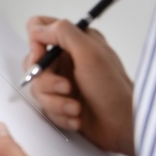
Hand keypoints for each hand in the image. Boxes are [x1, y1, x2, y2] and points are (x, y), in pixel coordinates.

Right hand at [25, 15, 135, 155]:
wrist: (122, 128)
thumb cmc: (113, 92)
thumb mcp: (90, 55)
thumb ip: (63, 33)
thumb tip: (37, 29)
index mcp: (77, 41)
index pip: (39, 28)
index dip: (34, 42)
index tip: (41, 58)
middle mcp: (68, 59)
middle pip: (33, 62)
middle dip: (46, 81)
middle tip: (66, 88)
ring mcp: (63, 80)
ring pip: (37, 87)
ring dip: (55, 102)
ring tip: (75, 108)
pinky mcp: (61, 101)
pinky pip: (45, 106)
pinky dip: (60, 113)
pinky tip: (76, 116)